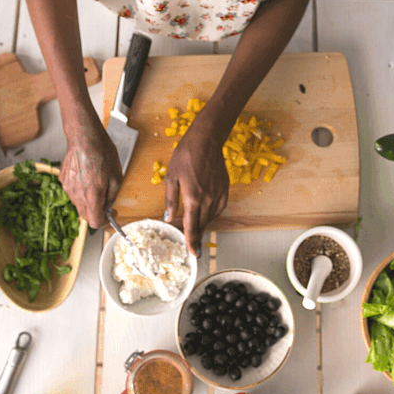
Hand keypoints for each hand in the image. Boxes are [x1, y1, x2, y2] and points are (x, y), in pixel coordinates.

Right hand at [59, 113, 120, 229]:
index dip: (105, 222)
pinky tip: (87, 176)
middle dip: (97, 212)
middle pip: (85, 215)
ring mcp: (68, 188)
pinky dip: (81, 190)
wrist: (84, 136)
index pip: (94, 222)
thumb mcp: (117, 176)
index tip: (111, 216)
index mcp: (93, 195)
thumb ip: (112, 196)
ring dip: (88, 200)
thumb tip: (108, 208)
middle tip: (106, 202)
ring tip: (97, 183)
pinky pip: (73, 192)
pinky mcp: (63, 180)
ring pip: (78, 203)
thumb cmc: (102, 152)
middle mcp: (78, 194)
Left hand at [163, 122, 228, 256]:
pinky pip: (219, 208)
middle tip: (193, 244)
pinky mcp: (225, 188)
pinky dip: (213, 213)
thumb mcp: (171, 177)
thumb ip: (170, 200)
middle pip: (202, 224)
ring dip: (204, 224)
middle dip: (197, 235)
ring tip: (197, 227)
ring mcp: (218, 194)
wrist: (206, 140)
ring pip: (211, 217)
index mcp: (192, 198)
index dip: (192, 241)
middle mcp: (208, 199)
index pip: (192, 226)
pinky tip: (207, 213)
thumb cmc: (185, 156)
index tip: (193, 253)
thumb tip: (168, 218)